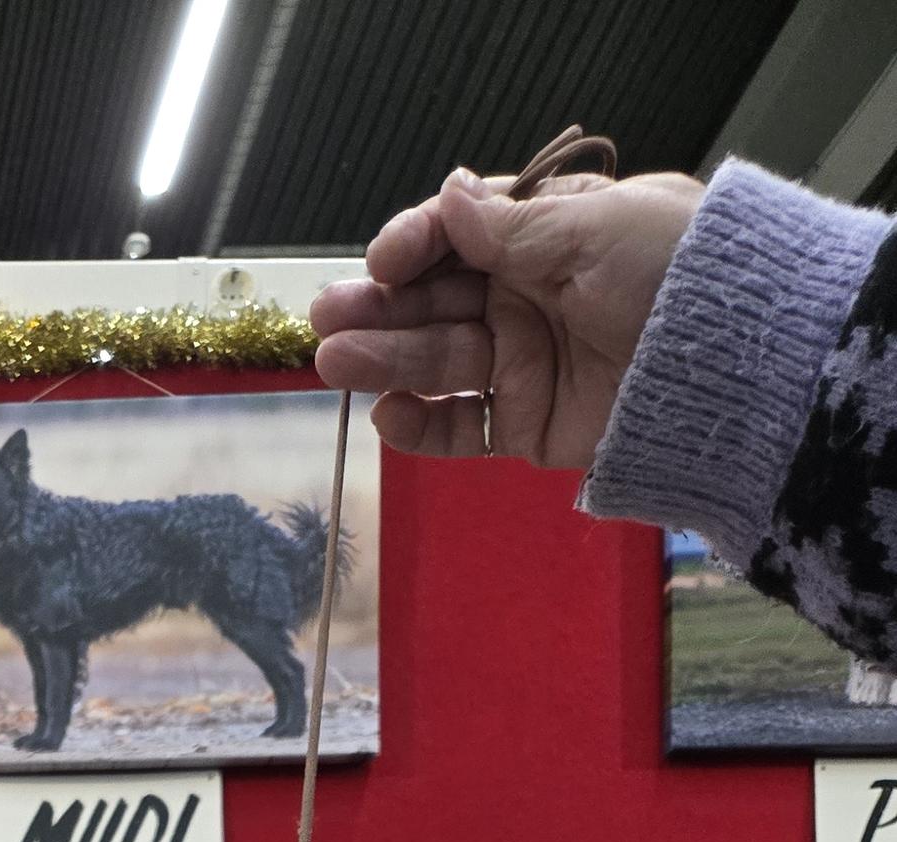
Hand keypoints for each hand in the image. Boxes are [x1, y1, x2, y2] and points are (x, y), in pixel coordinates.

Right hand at [308, 168, 703, 468]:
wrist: (731, 367)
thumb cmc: (675, 275)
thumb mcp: (591, 230)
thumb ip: (510, 225)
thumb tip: (450, 193)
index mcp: (550, 236)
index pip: (464, 234)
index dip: (418, 244)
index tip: (386, 260)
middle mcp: (531, 297)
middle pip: (438, 300)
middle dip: (381, 307)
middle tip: (326, 318)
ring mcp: (526, 364)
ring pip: (438, 362)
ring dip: (385, 361)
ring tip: (336, 363)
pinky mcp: (529, 427)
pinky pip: (463, 431)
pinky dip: (423, 429)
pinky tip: (392, 415)